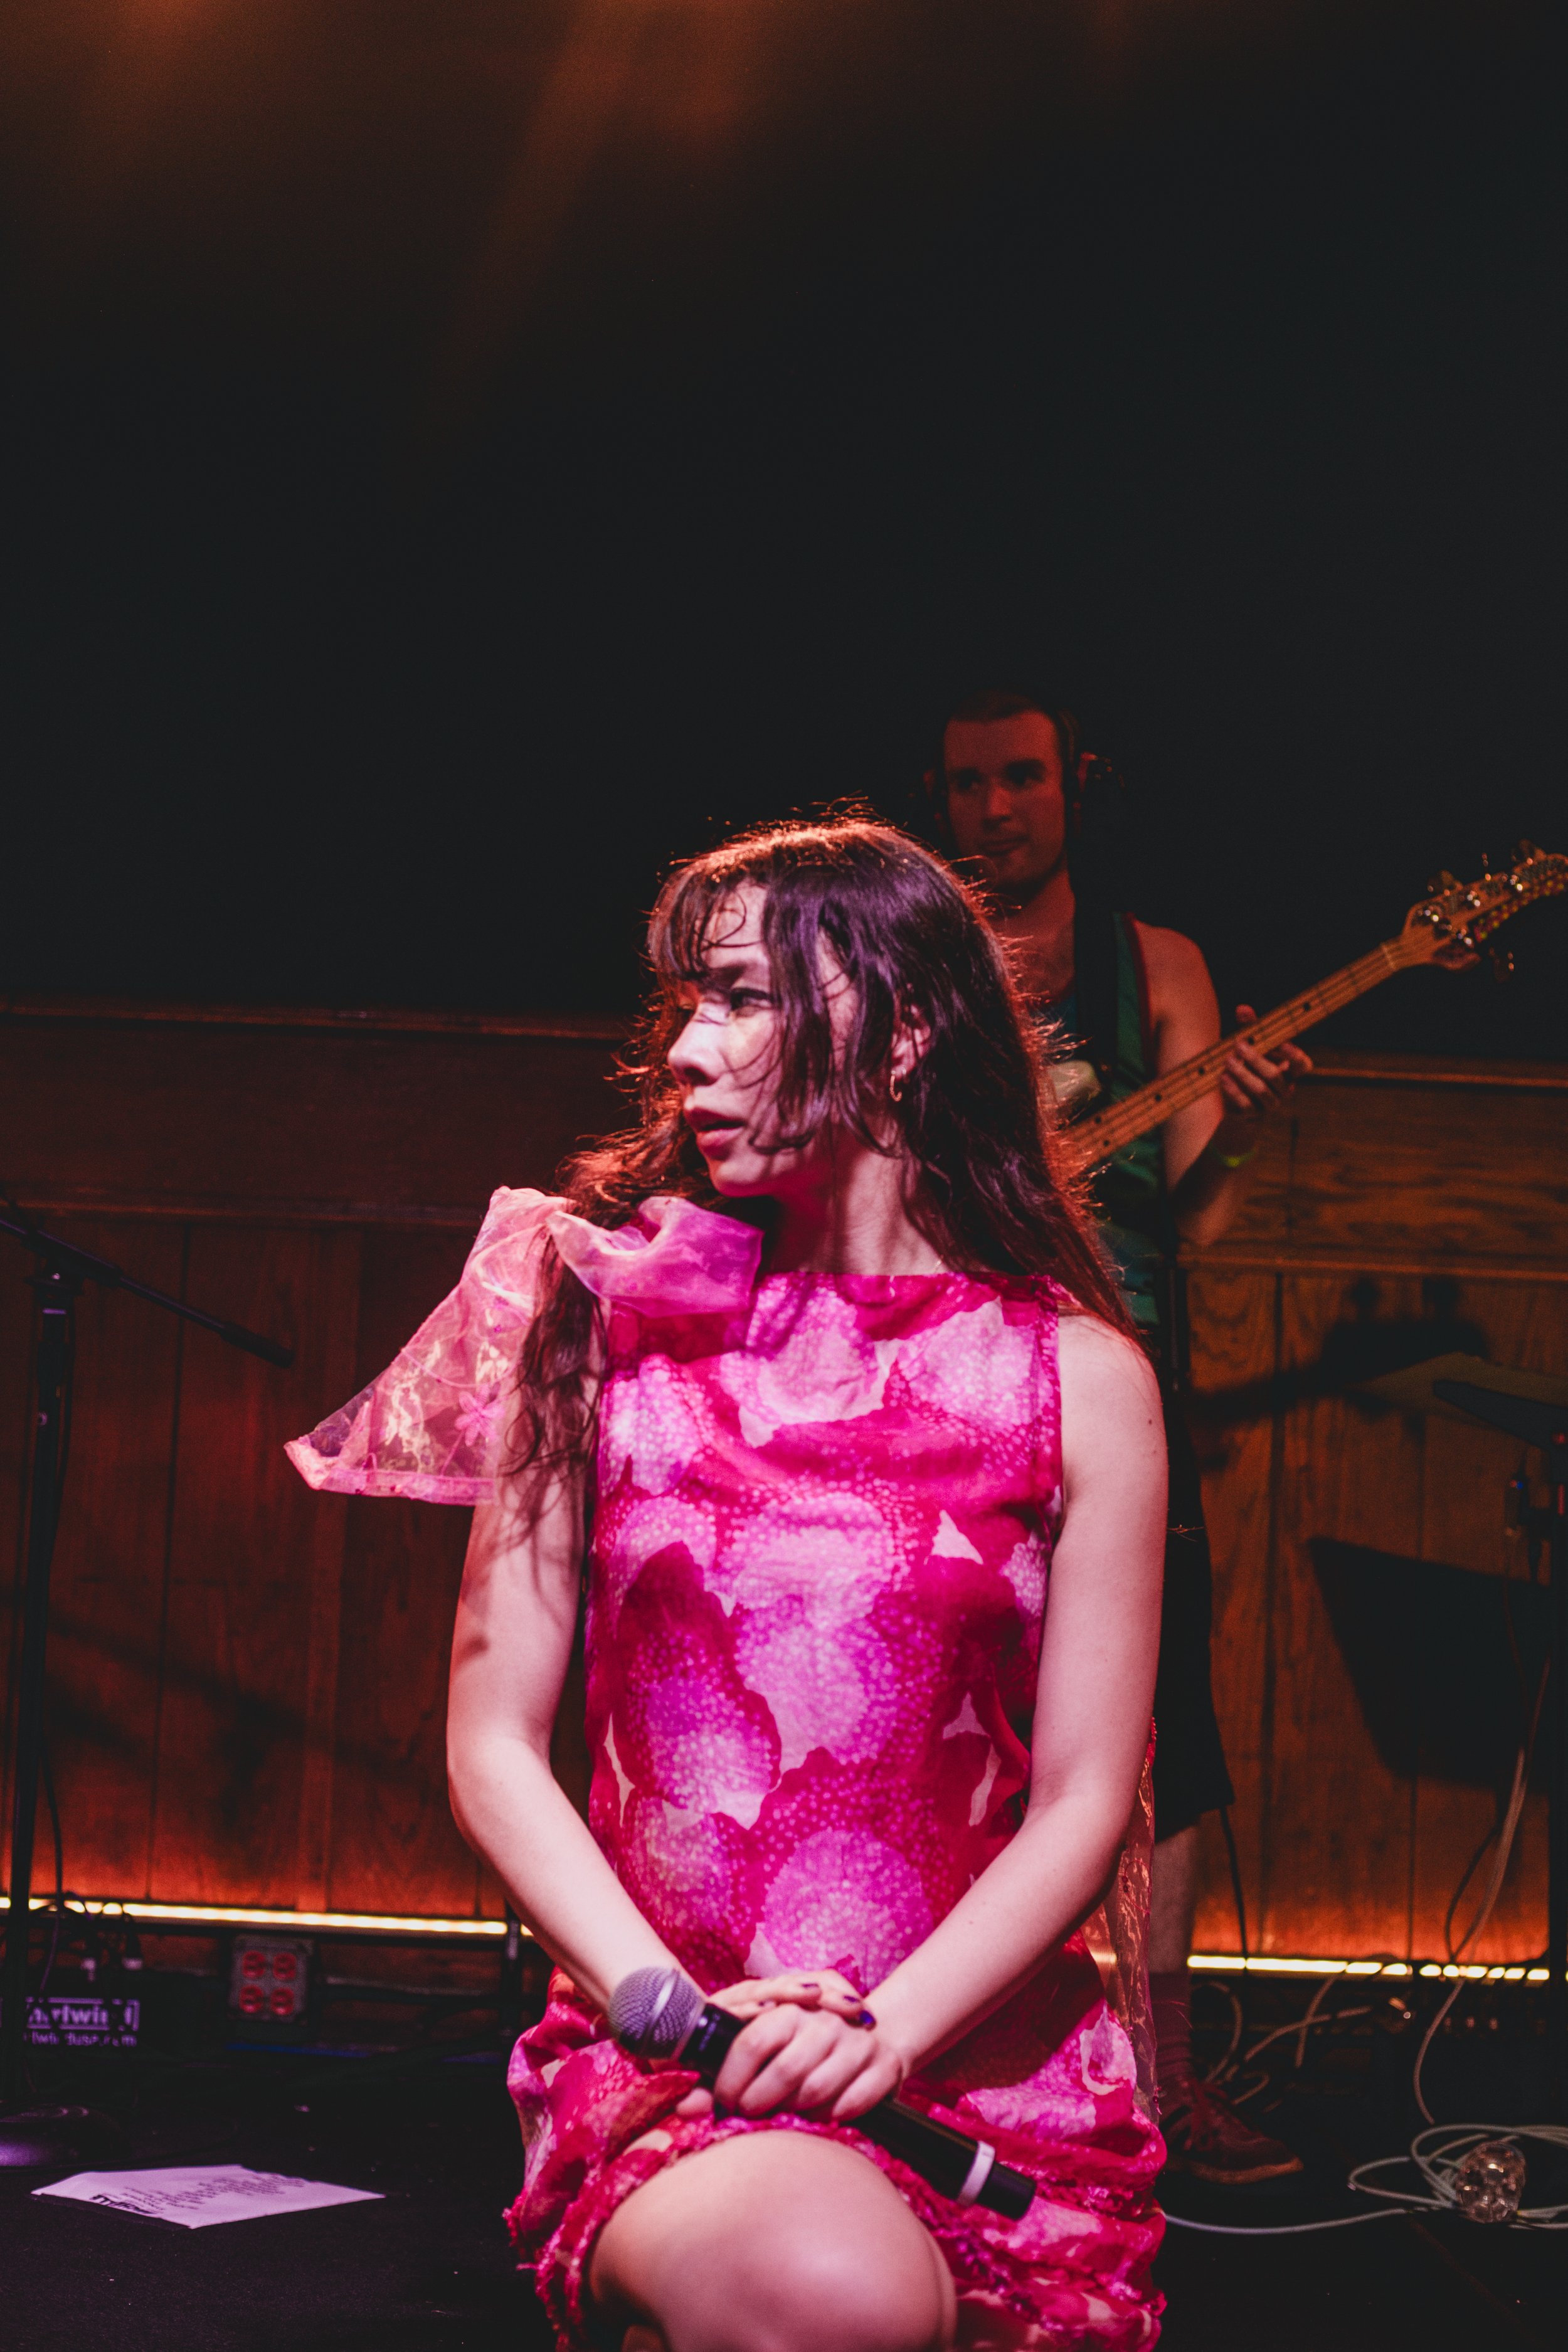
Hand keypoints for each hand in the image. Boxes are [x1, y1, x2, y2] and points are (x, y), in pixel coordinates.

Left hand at [669, 1973, 906, 2125]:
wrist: (878, 2033)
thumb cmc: (808, 2044)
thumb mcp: (766, 2045)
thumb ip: (724, 2074)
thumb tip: (684, 2108)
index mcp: (790, 2008)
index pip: (752, 2042)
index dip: (731, 2080)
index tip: (723, 2103)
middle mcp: (825, 2021)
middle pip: (784, 2071)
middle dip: (759, 2102)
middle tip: (749, 2115)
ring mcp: (857, 2043)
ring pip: (816, 2093)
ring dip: (796, 2113)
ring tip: (787, 2112)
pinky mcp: (884, 2067)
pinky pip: (851, 2105)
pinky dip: (832, 2118)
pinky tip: (823, 2114)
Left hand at [1217, 1005, 1310, 1124]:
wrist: (1238, 1107)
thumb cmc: (1249, 1070)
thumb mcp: (1250, 1049)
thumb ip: (1249, 1029)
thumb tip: (1242, 1008)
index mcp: (1289, 1072)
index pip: (1303, 1065)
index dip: (1296, 1056)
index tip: (1283, 1044)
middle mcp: (1284, 1089)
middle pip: (1275, 1075)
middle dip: (1255, 1058)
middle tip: (1238, 1044)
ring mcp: (1271, 1104)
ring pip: (1260, 1090)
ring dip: (1242, 1073)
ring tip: (1227, 1061)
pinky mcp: (1254, 1115)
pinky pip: (1246, 1105)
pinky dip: (1233, 1090)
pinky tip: (1222, 1078)